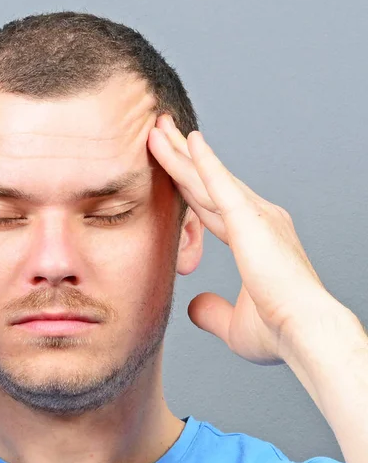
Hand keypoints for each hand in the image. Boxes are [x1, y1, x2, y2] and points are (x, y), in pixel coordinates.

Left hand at [148, 115, 333, 364]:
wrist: (305, 334)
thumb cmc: (278, 332)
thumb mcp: (233, 324)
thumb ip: (211, 312)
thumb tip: (192, 305)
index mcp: (254, 240)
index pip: (209, 205)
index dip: (188, 186)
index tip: (171, 168)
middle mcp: (256, 219)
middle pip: (206, 183)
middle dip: (181, 157)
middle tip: (158, 132)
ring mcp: (255, 216)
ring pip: (206, 177)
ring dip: (181, 152)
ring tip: (158, 128)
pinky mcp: (251, 219)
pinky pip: (220, 183)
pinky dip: (203, 160)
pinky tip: (188, 139)